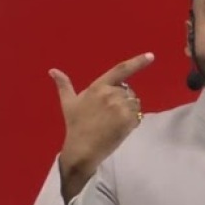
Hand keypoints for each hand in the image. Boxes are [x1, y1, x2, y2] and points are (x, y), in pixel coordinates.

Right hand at [50, 52, 154, 180]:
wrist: (82, 149)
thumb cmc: (75, 125)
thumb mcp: (68, 103)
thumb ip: (64, 85)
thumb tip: (53, 70)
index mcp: (98, 87)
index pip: (121, 70)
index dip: (138, 62)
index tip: (151, 56)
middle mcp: (111, 94)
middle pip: (128, 91)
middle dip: (123, 99)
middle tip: (108, 114)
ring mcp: (121, 107)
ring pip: (135, 103)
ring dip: (129, 110)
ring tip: (113, 121)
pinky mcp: (128, 120)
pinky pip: (138, 116)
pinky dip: (133, 121)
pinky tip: (119, 128)